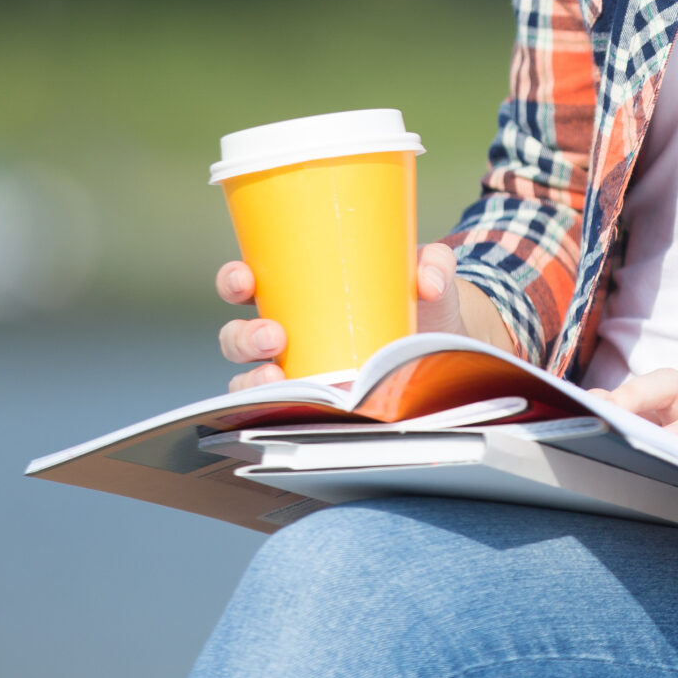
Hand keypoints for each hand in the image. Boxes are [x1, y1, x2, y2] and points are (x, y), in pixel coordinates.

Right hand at [216, 244, 514, 389]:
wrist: (443, 342)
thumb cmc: (417, 298)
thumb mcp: (424, 273)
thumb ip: (431, 265)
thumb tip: (429, 281)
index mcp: (296, 291)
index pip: (246, 283)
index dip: (233, 282)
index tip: (245, 280)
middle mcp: (285, 332)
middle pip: (238, 337)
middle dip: (245, 337)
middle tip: (274, 336)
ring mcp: (295, 371)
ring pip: (250, 378)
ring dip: (254, 380)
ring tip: (279, 378)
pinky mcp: (314, 403)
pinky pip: (280, 412)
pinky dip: (278, 412)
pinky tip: (297, 410)